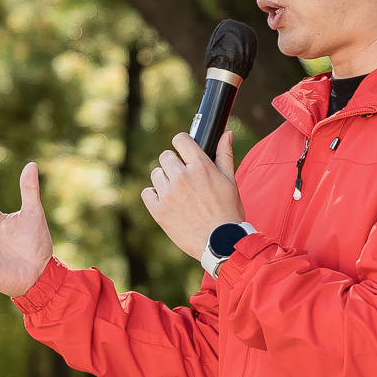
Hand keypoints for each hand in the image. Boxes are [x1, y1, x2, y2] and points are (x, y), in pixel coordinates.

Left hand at [139, 132, 242, 261]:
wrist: (221, 242)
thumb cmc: (228, 212)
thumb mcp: (230, 181)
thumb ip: (225, 154)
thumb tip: (227, 133)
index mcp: (200, 167)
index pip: (181, 140)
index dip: (182, 143)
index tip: (183, 150)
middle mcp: (182, 177)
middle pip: (166, 156)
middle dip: (174, 164)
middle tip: (183, 177)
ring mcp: (168, 194)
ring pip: (156, 174)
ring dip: (164, 180)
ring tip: (177, 193)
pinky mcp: (158, 210)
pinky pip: (147, 193)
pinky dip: (154, 196)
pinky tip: (167, 202)